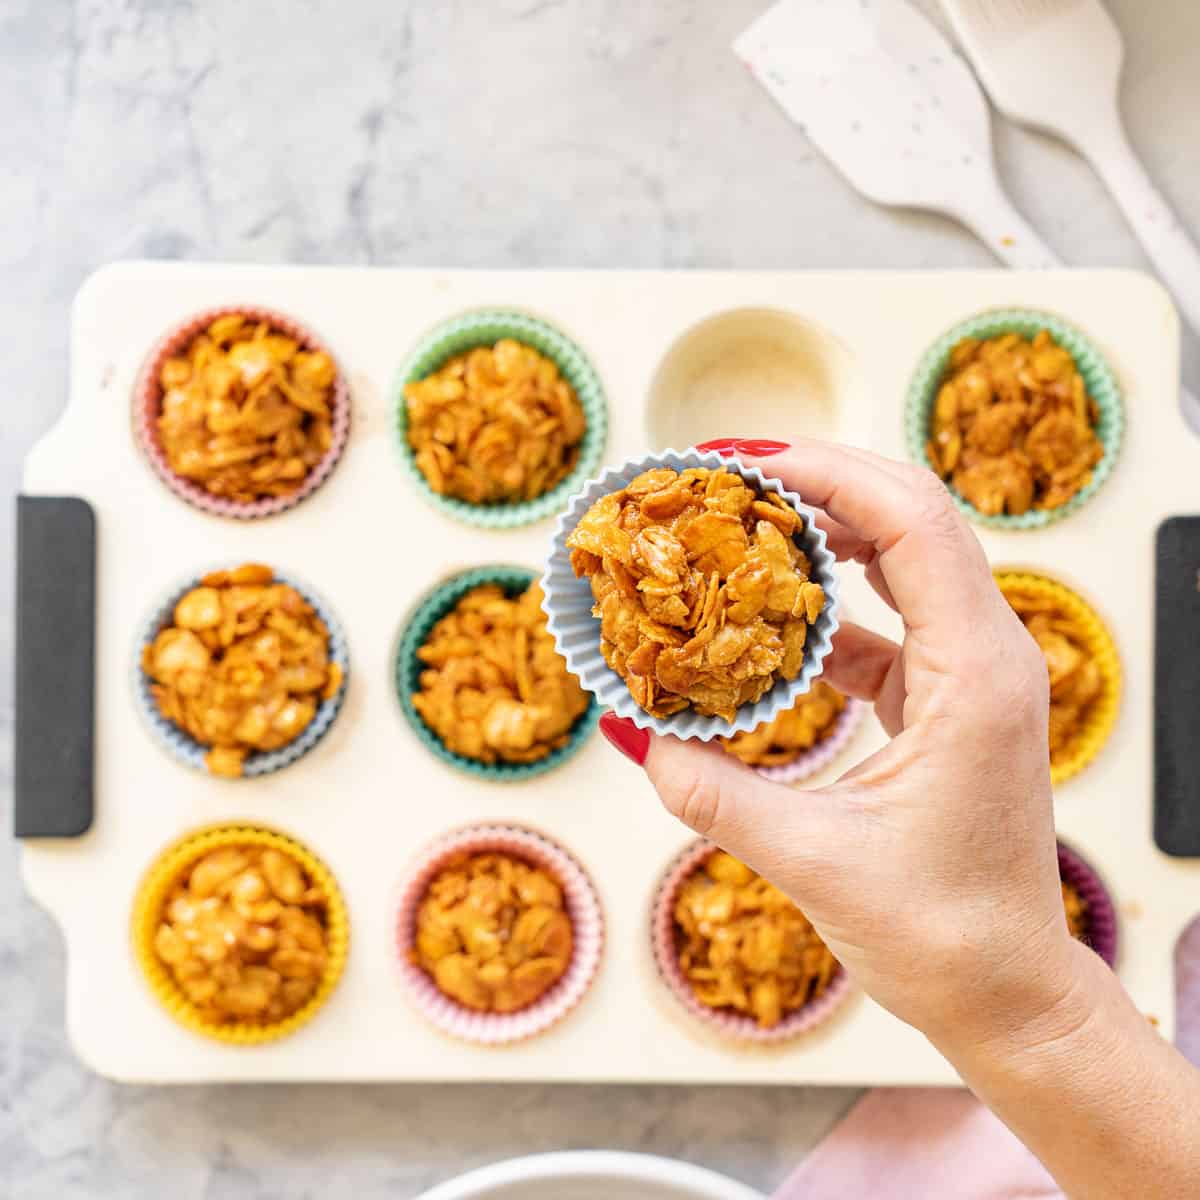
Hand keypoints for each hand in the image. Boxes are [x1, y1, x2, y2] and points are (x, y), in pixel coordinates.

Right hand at [599, 439, 1074, 1047]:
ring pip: (905, 561)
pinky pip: (888, 622)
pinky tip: (771, 619)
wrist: (1003, 992)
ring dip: (827, 533)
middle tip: (731, 475)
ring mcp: (971, 676)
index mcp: (976, 675)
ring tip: (745, 523)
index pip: (912, 524)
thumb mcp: (810, 858)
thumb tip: (633, 730)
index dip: (830, 474)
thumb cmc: (938, 933)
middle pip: (913, 518)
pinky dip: (828, 605)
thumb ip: (710, 790)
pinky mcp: (946, 701)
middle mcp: (988, 657)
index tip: (745, 463)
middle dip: (823, 483)